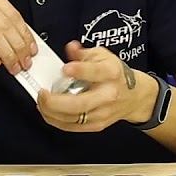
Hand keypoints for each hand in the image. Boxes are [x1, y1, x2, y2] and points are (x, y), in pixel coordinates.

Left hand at [36, 41, 156, 131]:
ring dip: (51, 112)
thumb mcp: (102, 56)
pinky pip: (72, 127)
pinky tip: (48, 112)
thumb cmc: (116, 75)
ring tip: (41, 102)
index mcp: (111, 73)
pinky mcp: (97, 125)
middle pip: (80, 103)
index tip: (65, 68)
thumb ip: (83, 53)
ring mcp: (102, 112)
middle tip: (43, 93)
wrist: (135, 96)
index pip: (96, 72)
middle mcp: (108, 94)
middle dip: (55, 101)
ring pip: (73, 118)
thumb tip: (71, 48)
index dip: (80, 70)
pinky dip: (56, 121)